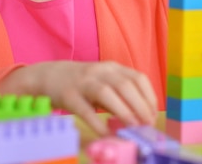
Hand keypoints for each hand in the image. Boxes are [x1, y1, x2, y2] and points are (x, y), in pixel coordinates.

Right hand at [0, 61, 157, 135]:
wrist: (48, 75)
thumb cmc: (83, 83)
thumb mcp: (104, 82)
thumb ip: (121, 96)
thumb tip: (141, 118)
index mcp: (113, 67)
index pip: (138, 78)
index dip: (149, 97)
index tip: (153, 115)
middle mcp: (100, 71)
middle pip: (125, 85)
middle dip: (140, 106)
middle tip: (146, 125)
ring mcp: (83, 82)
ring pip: (107, 93)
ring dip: (123, 111)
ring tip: (132, 127)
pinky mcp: (69, 95)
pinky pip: (85, 109)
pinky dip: (97, 122)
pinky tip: (106, 133)